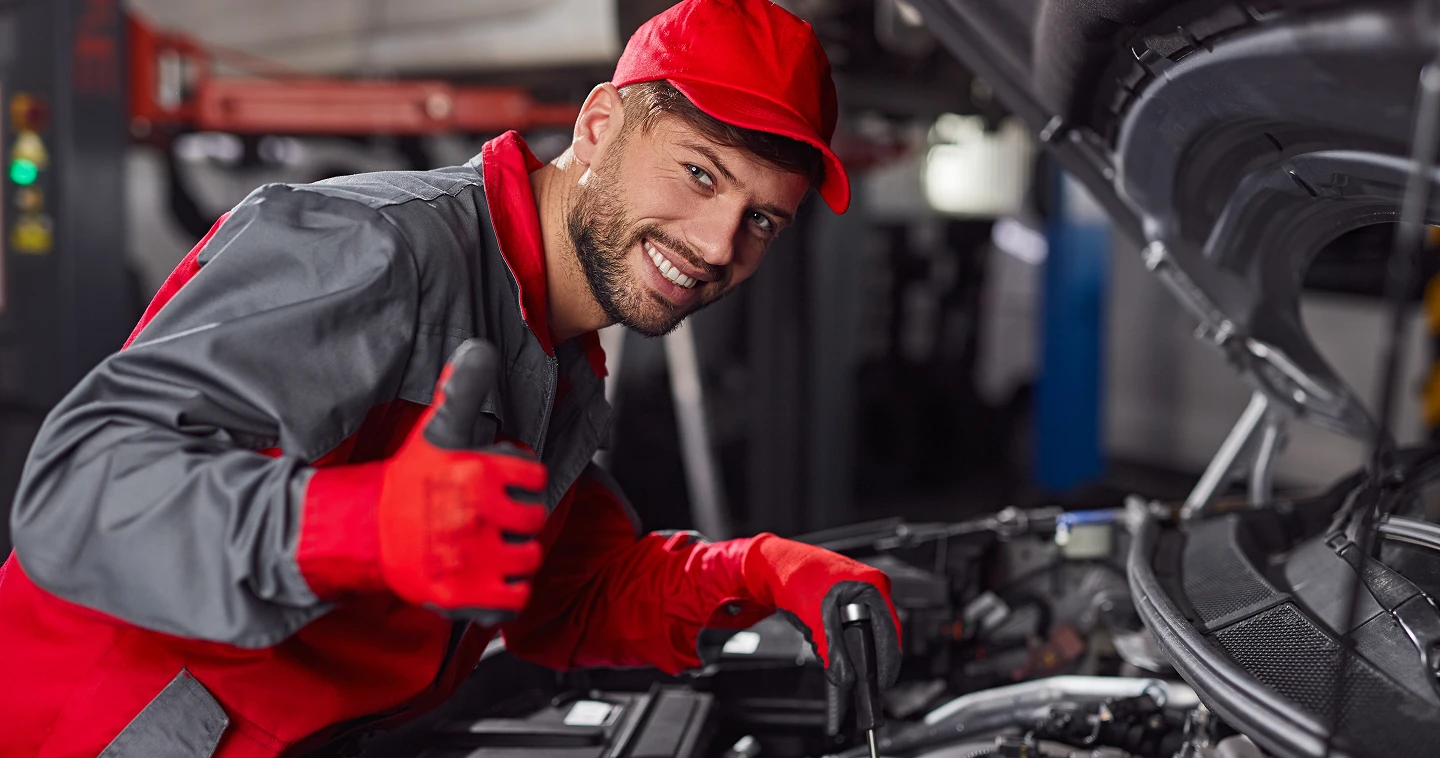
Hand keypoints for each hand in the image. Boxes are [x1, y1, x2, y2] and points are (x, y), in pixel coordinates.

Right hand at [377, 340, 547, 624]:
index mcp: (476, 472)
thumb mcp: (438, 429)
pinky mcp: (460, 597)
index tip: (495, 483)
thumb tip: (480, 346)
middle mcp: (474, 516)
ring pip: (528, 560)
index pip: (535, 478)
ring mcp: (468, 560)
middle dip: (517, 519)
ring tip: (488, 547)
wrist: (367, 533)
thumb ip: (465, 388)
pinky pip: (513, 601)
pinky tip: (488, 578)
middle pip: (535, 520)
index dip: (519, 480)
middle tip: (489, 518)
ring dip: (515, 556)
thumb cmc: (411, 479)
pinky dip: (506, 595)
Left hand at [741, 535, 901, 697]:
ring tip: (845, 666)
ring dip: (854, 648)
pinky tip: (831, 646)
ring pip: (865, 630)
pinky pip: (853, 624)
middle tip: (863, 682)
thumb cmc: (795, 577)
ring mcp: (860, 591)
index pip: (890, 630)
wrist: (774, 564)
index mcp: (871, 585)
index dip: (888, 660)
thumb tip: (846, 678)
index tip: (882, 684)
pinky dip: (843, 639)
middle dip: (869, 657)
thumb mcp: (815, 620)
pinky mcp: (847, 598)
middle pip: (880, 632)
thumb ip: (833, 651)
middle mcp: (871, 586)